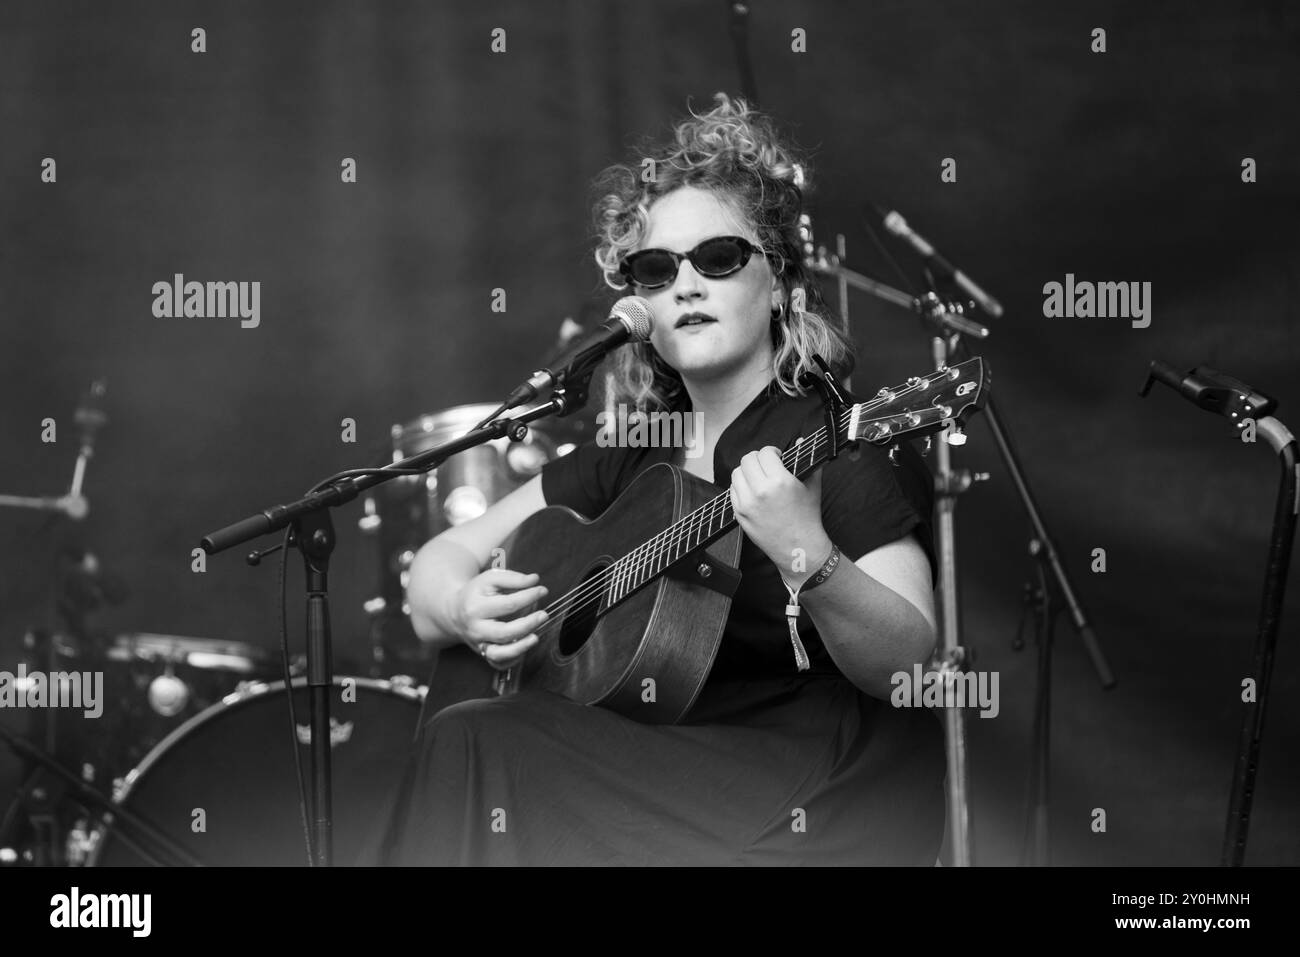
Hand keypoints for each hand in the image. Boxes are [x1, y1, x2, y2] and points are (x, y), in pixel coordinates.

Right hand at [449, 568, 548, 669]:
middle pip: (504, 632)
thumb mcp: (490, 579)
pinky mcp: (483, 654)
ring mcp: (479, 644)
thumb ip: (513, 578)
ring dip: (521, 647)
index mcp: (476, 607)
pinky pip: (498, 663)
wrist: (454, 612)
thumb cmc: (477, 593)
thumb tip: (534, 580)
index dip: (528, 597)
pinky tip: (524, 647)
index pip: (508, 604)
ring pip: (499, 653)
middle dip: (528, 625)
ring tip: (536, 637)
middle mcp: (476, 628)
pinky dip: (513, 660)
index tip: (542, 590)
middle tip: (544, 615)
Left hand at [729, 446, 831, 587]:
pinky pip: (732, 491)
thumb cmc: (807, 518)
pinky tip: (752, 491)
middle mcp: (760, 491)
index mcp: (779, 481)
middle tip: (767, 466)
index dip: (772, 452)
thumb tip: (799, 441)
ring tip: (758, 478)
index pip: (764, 453)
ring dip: (747, 472)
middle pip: (747, 460)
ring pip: (736, 473)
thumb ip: (805, 459)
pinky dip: (741, 487)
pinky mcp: (739, 514)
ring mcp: (746, 504)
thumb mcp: (812, 486)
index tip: (777, 457)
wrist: (799, 548)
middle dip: (758, 459)